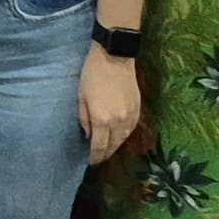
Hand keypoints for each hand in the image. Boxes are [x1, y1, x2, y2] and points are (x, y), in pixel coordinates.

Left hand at [80, 44, 144, 163]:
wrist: (115, 57)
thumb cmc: (92, 74)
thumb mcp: (81, 97)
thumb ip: (84, 119)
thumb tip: (88, 135)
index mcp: (101, 119)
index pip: (99, 147)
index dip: (94, 157)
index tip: (90, 162)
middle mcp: (118, 122)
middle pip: (113, 146)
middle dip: (104, 154)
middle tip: (98, 158)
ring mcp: (130, 116)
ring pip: (123, 139)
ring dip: (115, 146)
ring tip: (107, 149)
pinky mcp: (138, 110)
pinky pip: (131, 129)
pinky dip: (124, 135)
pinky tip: (118, 135)